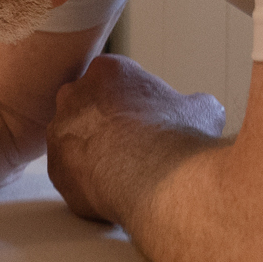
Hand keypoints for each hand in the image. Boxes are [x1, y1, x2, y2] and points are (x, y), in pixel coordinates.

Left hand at [43, 55, 225, 224]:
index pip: (116, 81)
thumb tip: (207, 110)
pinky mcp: (55, 169)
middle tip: (135, 146)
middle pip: (89, 107)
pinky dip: (89, 182)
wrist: (155, 178)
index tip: (150, 121)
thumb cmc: (176, 138)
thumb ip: (196, 105)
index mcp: (108, 71)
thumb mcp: (202, 110)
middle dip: (108, 124)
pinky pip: (71, 175)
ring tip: (126, 172)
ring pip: (76, 141)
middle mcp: (74, 95)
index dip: (135, 102)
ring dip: (96, 153)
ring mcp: (60, 132)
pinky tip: (113, 191)